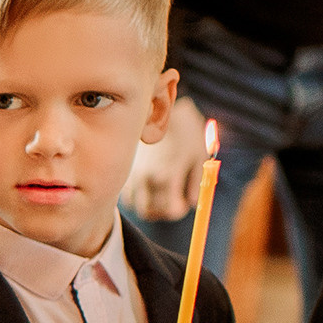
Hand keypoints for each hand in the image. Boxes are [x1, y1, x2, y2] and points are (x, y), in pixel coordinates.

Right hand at [124, 96, 207, 221]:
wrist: (160, 109)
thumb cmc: (185, 133)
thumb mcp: (197, 156)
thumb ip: (196, 183)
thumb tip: (192, 202)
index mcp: (168, 176)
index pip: (170, 210)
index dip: (178, 210)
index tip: (182, 203)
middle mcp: (147, 178)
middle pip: (151, 212)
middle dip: (162, 211)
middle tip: (170, 201)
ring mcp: (133, 174)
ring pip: (137, 204)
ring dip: (148, 204)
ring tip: (159, 191)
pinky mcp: (124, 169)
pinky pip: (128, 194)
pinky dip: (137, 195)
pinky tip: (146, 183)